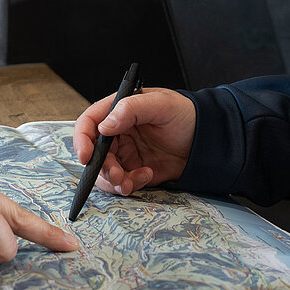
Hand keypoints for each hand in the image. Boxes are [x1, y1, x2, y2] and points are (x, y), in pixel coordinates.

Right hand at [72, 87, 195, 194]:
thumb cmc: (186, 114)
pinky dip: (129, 184)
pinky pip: (121, 183)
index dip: (81, 139)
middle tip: (117, 175)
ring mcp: (125, 153)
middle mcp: (117, 133)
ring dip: (113, 180)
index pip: (89, 122)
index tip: (85, 156)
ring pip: (104, 172)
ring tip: (130, 181)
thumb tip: (104, 126)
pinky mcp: (134, 171)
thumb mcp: (162, 105)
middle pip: (94, 153)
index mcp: (118, 111)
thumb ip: (132, 110)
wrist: (208, 139)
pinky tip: (147, 175)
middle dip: (102, 168)